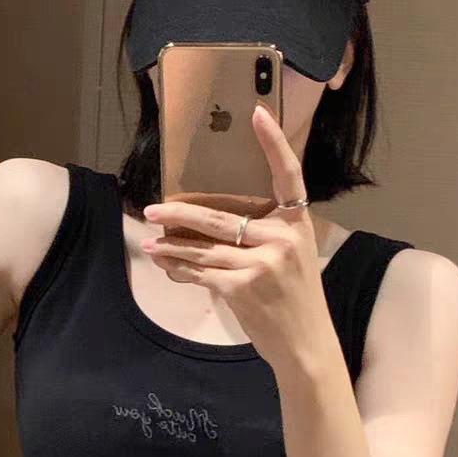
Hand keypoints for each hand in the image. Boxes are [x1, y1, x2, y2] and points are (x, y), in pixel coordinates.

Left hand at [140, 102, 334, 368]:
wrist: (306, 343)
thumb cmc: (296, 299)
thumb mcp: (292, 257)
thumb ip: (263, 235)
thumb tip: (209, 224)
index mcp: (296, 223)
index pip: (288, 174)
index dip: (273, 143)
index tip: (257, 113)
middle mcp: (281, 238)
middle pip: (219, 217)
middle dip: (180, 215)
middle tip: (152, 209)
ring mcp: (261, 263)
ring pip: (203, 248)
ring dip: (172, 245)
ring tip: (151, 239)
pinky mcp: (241, 287)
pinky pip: (200, 272)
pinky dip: (180, 269)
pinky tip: (166, 264)